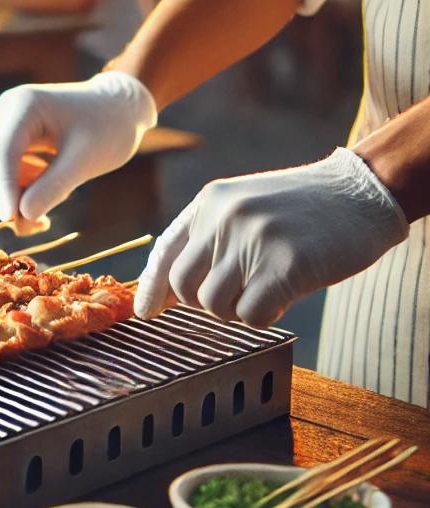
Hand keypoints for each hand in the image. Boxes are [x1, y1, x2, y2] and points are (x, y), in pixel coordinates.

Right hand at [0, 71, 157, 223]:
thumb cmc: (109, 127)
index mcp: (24, 105)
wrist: (121, 108)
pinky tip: (48, 196)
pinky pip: (9, 168)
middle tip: (32, 230)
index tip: (11, 220)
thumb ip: (54, 186)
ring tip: (44, 218)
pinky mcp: (16, 135)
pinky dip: (23, 189)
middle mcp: (10, 110)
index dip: (4, 187)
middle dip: (9, 197)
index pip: (4, 152)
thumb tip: (22, 215)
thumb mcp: (86, 160)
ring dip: (15, 197)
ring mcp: (11, 122)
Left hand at [134, 148, 408, 327]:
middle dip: (206, 302)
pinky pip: (251, 314)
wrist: (362, 191)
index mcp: (210, 202)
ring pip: (214, 304)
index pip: (165, 250)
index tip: (145, 312)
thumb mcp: (245, 206)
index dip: (150, 287)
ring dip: (238, 310)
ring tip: (266, 288)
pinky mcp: (285, 265)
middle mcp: (224, 217)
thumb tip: (168, 291)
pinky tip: (284, 296)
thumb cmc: (303, 208)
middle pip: (184, 286)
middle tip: (239, 293)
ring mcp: (253, 240)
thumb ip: (210, 239)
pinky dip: (264, 316)